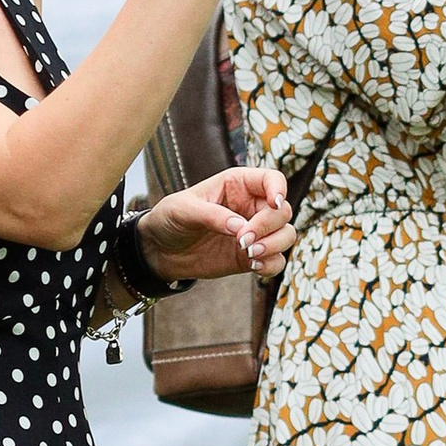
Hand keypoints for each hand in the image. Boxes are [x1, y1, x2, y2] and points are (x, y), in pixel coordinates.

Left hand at [140, 164, 295, 279]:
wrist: (159, 250)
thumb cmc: (170, 218)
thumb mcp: (183, 209)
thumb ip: (211, 215)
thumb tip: (240, 227)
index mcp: (238, 185)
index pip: (272, 179)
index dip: (279, 189)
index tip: (274, 204)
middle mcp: (251, 207)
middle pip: (282, 211)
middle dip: (268, 226)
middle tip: (244, 240)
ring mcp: (254, 233)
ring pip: (286, 235)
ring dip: (275, 245)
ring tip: (250, 254)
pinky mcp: (251, 257)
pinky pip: (276, 261)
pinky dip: (271, 264)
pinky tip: (253, 266)